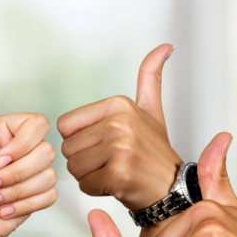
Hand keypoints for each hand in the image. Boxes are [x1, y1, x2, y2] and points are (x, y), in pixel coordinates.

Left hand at [0, 78, 56, 236]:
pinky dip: (23, 206)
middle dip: (14, 175)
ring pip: (49, 176)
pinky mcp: (34, 197)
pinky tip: (2, 211)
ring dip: (16, 192)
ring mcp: (27, 174)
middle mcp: (17, 150)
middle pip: (46, 153)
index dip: (21, 146)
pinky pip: (50, 196)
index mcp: (4, 132)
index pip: (39, 125)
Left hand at [58, 44, 181, 209]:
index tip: (106, 142)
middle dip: (84, 159)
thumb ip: (150, 78)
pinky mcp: (118, 174)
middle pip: (67, 147)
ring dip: (88, 175)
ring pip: (73, 167)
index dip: (80, 139)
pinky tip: (117, 184)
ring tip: (113, 171)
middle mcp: (120, 122)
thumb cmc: (154, 151)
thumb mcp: (151, 110)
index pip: (64, 125)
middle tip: (111, 160)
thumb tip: (165, 46)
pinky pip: (84, 184)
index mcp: (119, 104)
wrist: (172, 188)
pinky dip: (95, 189)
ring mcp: (120, 148)